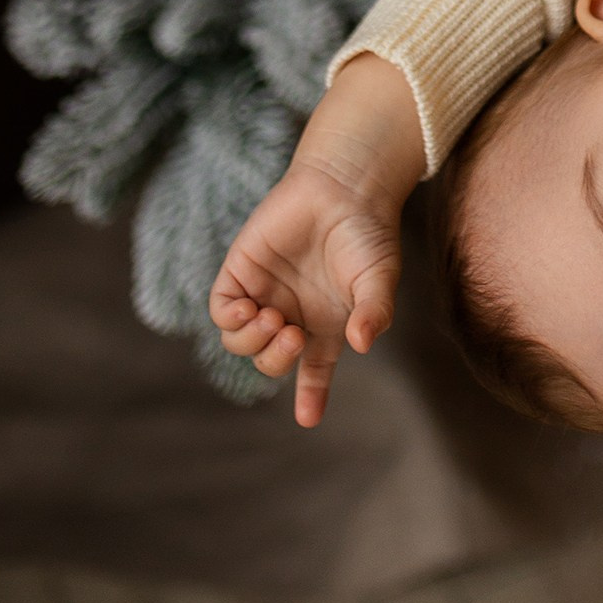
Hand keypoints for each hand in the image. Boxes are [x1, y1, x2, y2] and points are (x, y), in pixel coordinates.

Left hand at [209, 53, 424, 427]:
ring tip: (273, 319)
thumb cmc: (368, 231)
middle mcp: (293, 316)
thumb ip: (374, 311)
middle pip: (270, 362)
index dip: (312, 397)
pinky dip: (232, 320)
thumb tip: (361, 343)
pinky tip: (252, 309)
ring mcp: (265, 295)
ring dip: (253, 343)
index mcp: (326, 326)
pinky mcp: (242, 272)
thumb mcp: (379, 277)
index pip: (314, 371)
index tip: (309, 419)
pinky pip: (222, 311)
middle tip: (293, 335)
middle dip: (276, 360)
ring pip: (240, 343)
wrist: (344, 184)